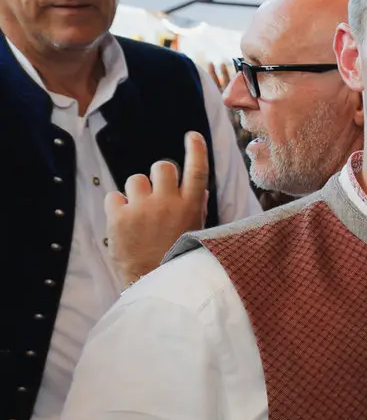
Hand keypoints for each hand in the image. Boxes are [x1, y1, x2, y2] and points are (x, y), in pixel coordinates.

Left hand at [105, 131, 209, 287]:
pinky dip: (116, 207)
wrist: (154, 284)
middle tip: (155, 194)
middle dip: (158, 176)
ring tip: (138, 214)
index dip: (196, 150)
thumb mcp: (196, 233)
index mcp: (191, 207)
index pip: (197, 171)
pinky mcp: (119, 217)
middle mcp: (168, 203)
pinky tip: (123, 223)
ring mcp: (143, 209)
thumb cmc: (178, 259)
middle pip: (162, 167)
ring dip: (136, 193)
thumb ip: (197, 209)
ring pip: (135, 180)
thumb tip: (200, 189)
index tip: (192, 135)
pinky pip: (113, 197)